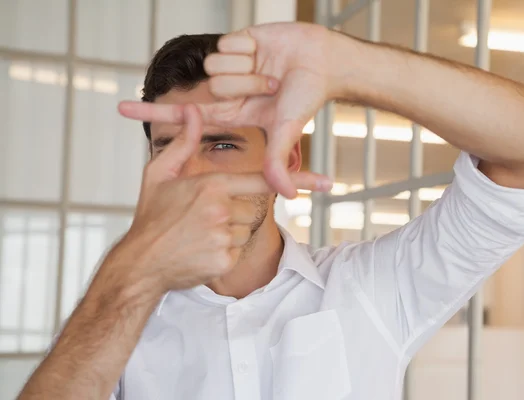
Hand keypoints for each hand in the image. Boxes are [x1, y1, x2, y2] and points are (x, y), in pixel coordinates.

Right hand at [111, 104, 321, 295]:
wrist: (140, 263)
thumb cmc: (151, 217)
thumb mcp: (160, 174)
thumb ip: (183, 142)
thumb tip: (193, 110)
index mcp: (211, 185)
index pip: (263, 178)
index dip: (297, 180)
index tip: (325, 182)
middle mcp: (222, 210)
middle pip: (250, 208)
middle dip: (232, 212)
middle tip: (200, 219)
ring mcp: (223, 237)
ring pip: (245, 230)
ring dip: (228, 233)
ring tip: (198, 235)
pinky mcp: (224, 261)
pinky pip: (237, 251)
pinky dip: (223, 253)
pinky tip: (200, 251)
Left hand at [119, 22, 344, 197]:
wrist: (324, 61)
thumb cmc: (307, 96)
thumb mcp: (286, 130)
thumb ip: (277, 161)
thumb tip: (286, 196)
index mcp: (233, 111)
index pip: (186, 115)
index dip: (154, 111)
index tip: (121, 106)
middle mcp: (228, 89)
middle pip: (210, 89)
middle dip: (246, 87)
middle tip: (272, 88)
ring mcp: (230, 64)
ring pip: (215, 67)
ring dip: (249, 69)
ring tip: (271, 70)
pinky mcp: (236, 40)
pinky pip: (225, 44)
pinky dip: (249, 49)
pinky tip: (265, 51)